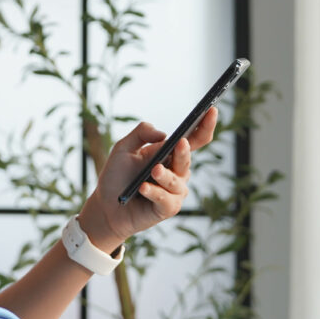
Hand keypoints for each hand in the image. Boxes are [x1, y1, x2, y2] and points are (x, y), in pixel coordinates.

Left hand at [78, 107, 217, 249]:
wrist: (107, 205)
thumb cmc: (118, 175)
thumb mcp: (124, 148)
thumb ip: (141, 133)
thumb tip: (163, 133)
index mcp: (170, 154)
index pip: (194, 139)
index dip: (204, 125)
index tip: (212, 110)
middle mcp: (177, 171)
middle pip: (186, 159)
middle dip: (183, 151)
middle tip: (180, 143)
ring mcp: (174, 191)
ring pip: (176, 181)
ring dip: (165, 176)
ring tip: (154, 170)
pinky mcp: (168, 208)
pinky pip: (166, 199)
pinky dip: (154, 192)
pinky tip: (143, 188)